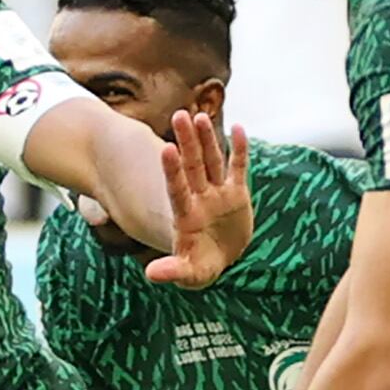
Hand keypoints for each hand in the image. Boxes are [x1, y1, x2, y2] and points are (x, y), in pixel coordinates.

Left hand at [146, 110, 250, 287]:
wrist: (219, 259)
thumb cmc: (200, 267)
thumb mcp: (189, 274)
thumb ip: (172, 271)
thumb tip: (150, 274)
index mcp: (186, 216)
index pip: (178, 189)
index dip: (173, 170)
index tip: (166, 149)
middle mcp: (200, 199)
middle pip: (193, 166)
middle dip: (187, 142)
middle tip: (179, 115)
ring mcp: (218, 194)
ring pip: (212, 161)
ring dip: (208, 139)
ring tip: (200, 115)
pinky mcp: (237, 194)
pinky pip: (238, 168)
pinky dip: (240, 150)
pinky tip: (238, 128)